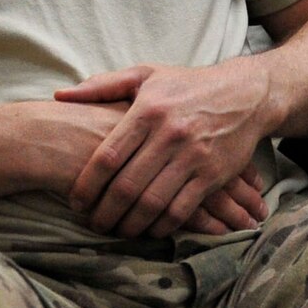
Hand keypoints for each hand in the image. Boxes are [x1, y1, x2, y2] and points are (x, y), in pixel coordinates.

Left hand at [26, 98, 266, 237]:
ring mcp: (193, 156)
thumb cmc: (189, 85)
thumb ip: (102, 86)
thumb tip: (60, 96)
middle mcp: (169, 134)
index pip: (107, 157)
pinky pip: (182, 209)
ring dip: (130, 224)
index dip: (87, 186)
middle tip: (93, 225)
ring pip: (152, 202)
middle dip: (105, 213)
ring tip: (118, 232)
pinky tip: (151, 229)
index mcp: (147, 111)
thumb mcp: (146, 75)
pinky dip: (163, 225)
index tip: (75, 203)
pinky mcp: (214, 174)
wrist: (247, 94)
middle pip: (127, 186)